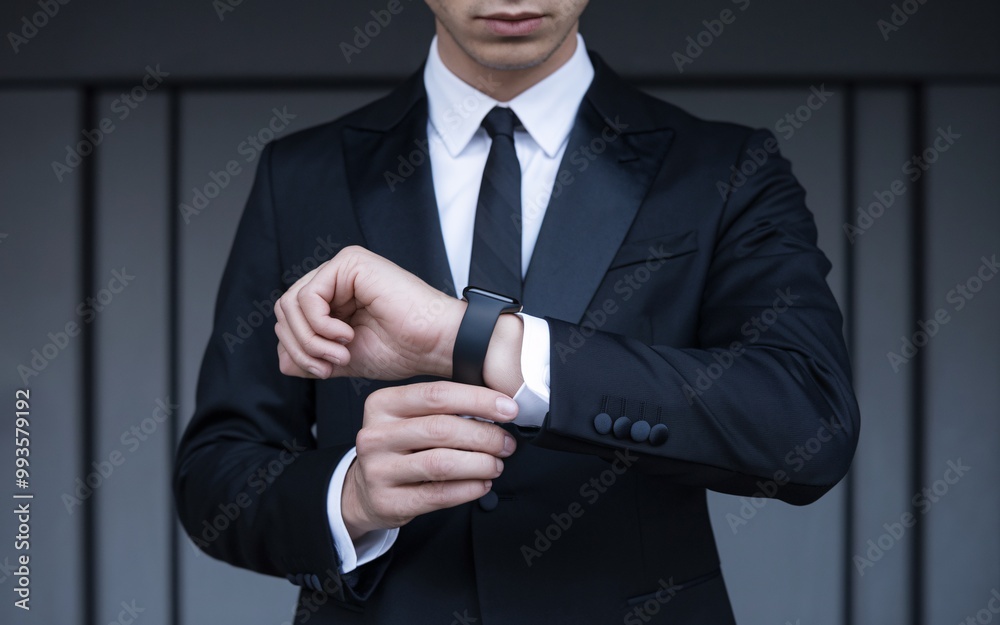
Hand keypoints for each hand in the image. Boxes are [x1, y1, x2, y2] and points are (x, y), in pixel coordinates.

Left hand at [274, 246, 464, 379]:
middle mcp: (336, 278)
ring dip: (310, 339)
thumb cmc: (403, 349)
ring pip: (291, 303)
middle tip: (328, 365)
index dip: (298, 350)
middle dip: (300, 346)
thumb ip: (311, 357)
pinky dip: (320, 325)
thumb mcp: (344, 359)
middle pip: (285, 309)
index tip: (326, 371)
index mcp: (335, 297)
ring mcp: (343, 267)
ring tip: (339, 353)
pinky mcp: (350, 263)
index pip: (290, 319)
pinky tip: (346, 335)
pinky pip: (309, 296)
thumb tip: (282, 361)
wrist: (434, 344)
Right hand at [342, 381, 518, 537]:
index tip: (508, 409)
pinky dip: (469, 489)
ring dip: (480, 463)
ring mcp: (378, 469)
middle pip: (441, 429)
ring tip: (496, 464)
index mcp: (383, 404)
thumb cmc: (399, 448)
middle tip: (506, 443)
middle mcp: (375, 435)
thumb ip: (444, 408)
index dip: (478, 400)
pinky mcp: (387, 501)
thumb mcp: (410, 418)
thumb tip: (498, 405)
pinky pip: (438, 494)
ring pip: (441, 463)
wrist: (365, 490)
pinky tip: (482, 483)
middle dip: (484, 436)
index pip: (436, 394)